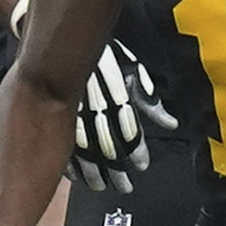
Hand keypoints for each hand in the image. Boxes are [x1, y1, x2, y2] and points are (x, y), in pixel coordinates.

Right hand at [69, 39, 174, 194]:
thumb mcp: (131, 70)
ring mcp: (73, 113)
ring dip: (92, 171)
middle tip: (124, 186)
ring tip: (99, 186)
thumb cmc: (104, 56)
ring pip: (83, 150)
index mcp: (115, 97)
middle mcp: (95, 108)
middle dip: (116, 169)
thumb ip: (149, 100)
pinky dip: (69, 160)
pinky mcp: (55, 115)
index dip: (135, 152)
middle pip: (106, 147)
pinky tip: (74, 174)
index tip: (140, 167)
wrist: (65, 38)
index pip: (128, 132)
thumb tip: (170, 124)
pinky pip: (61, 143)